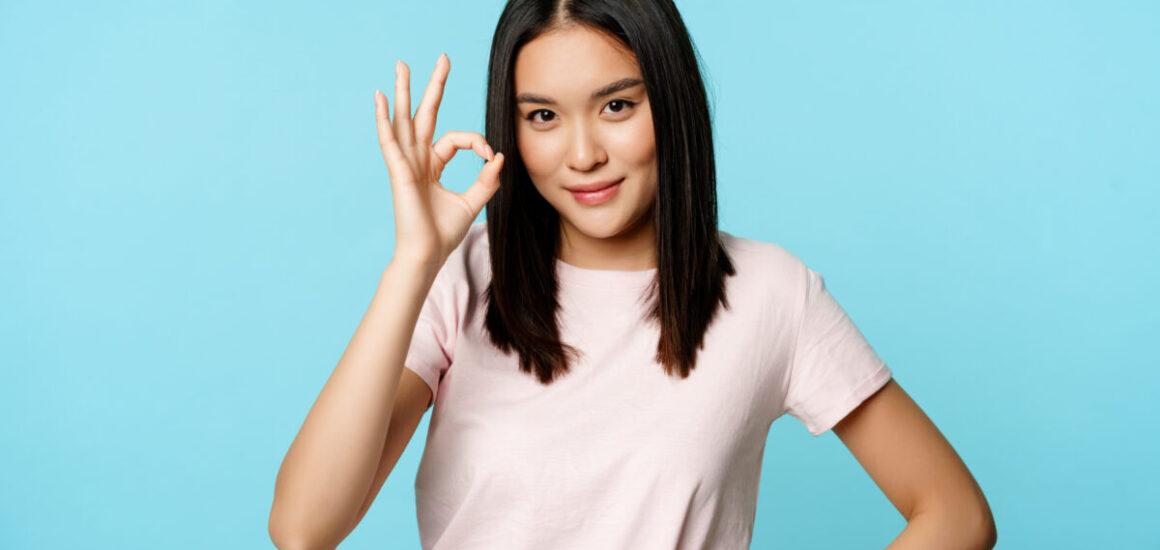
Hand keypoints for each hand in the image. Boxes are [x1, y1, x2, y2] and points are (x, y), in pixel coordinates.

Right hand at [374, 53, 504, 274]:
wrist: (427, 254)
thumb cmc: (443, 234)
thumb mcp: (473, 201)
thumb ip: (487, 179)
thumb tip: (499, 156)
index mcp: (432, 166)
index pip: (456, 138)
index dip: (477, 142)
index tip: (490, 155)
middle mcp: (417, 160)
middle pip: (424, 114)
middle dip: (433, 86)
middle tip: (442, 58)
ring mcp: (406, 164)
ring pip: (404, 119)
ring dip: (403, 91)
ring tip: (402, 65)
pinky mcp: (399, 171)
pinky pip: (389, 140)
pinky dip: (383, 118)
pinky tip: (379, 98)